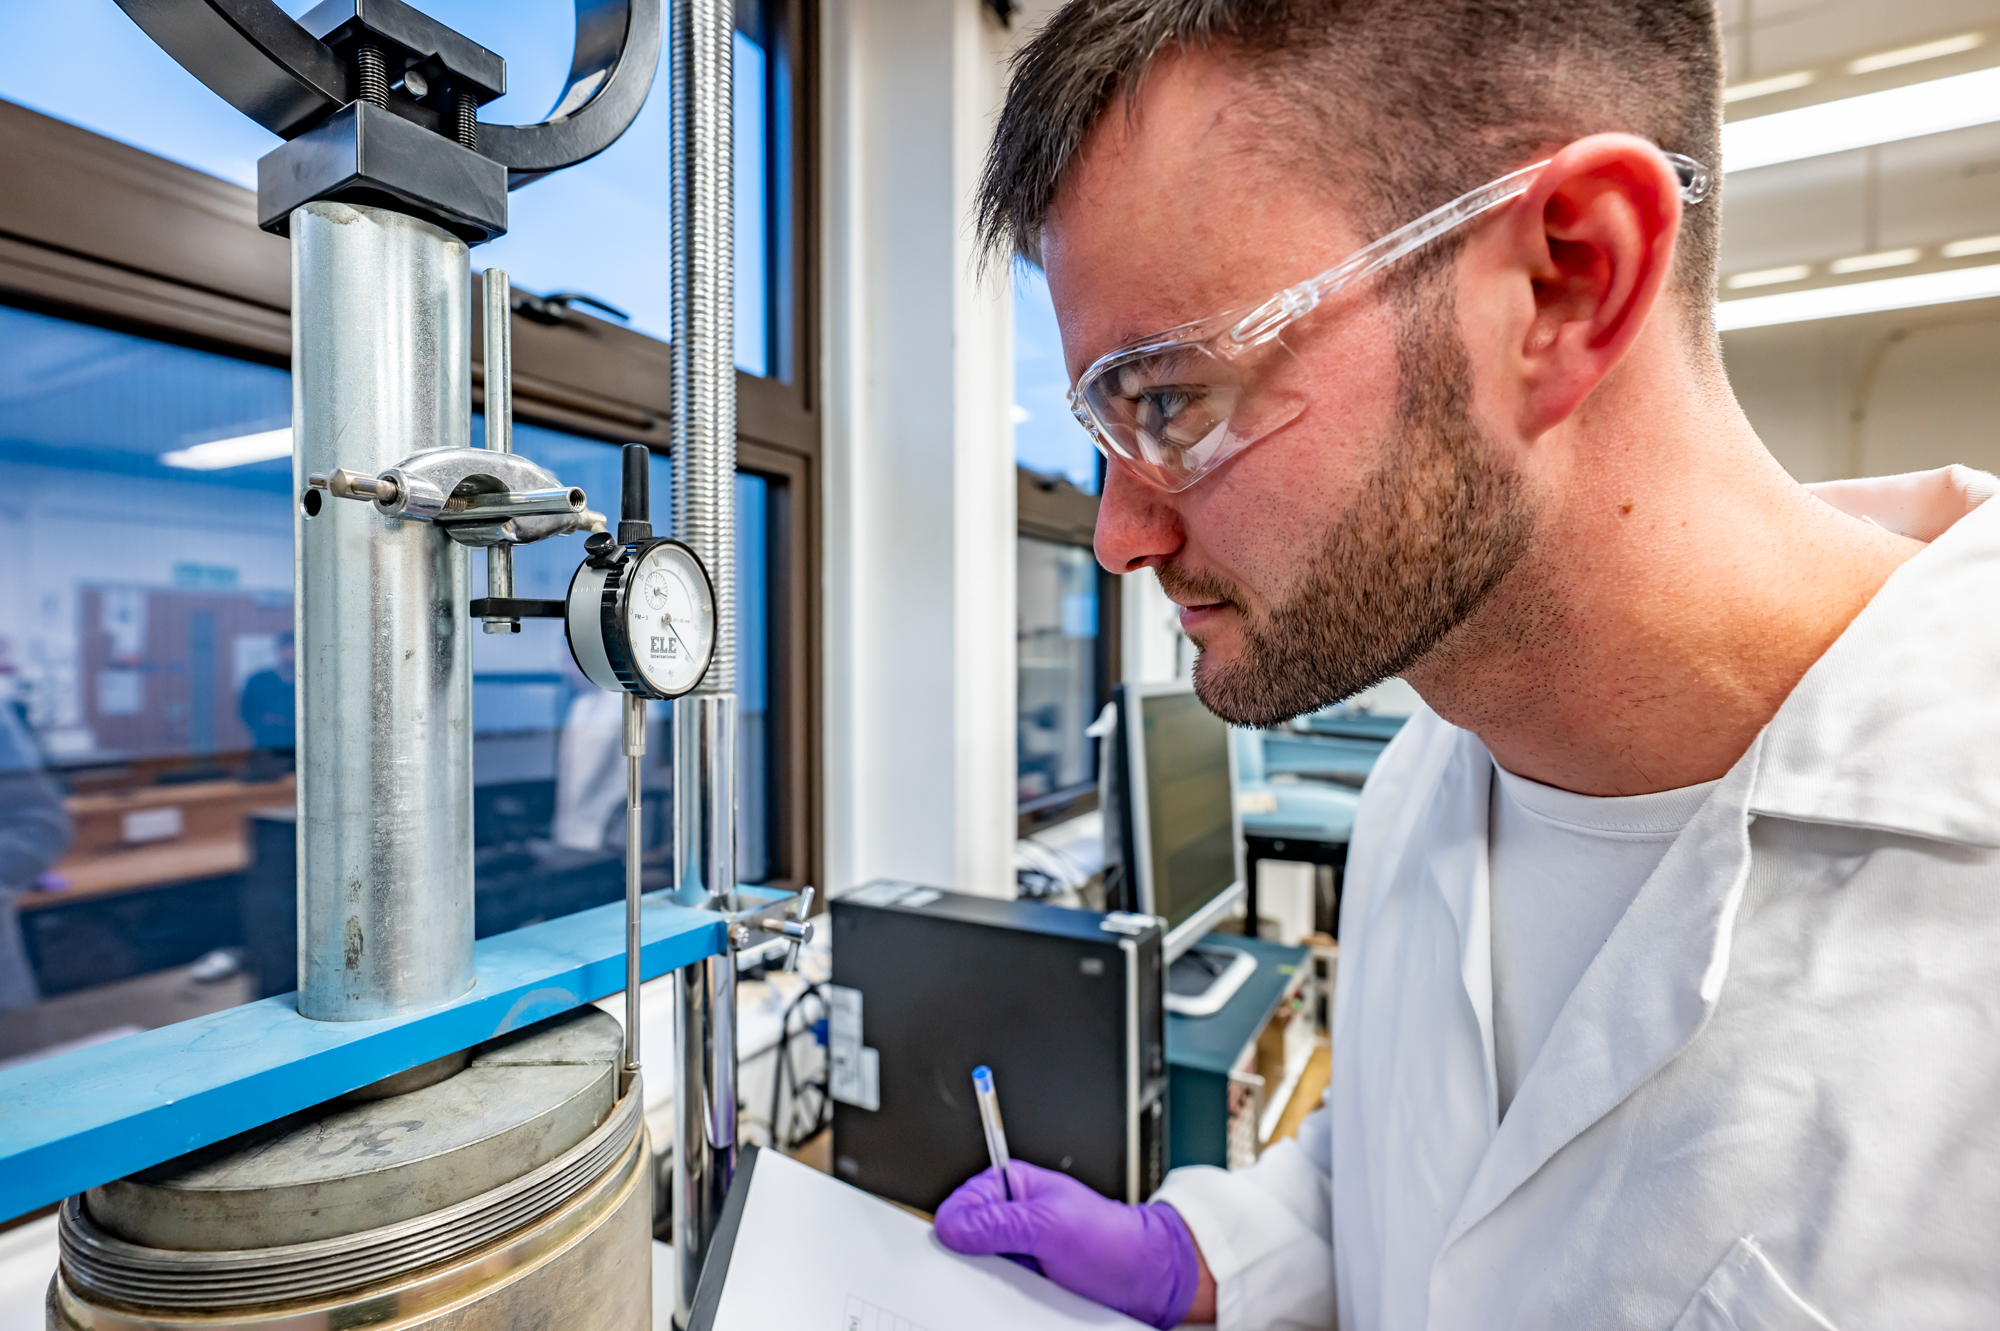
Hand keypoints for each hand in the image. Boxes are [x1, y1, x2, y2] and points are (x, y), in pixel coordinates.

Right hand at [933, 1161, 1199, 1327]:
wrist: (1144, 1279)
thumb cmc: (1110, 1239)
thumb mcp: (1051, 1225)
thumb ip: (999, 1223)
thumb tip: (952, 1225)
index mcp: (1012, 1186)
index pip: (961, 1202)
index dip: (956, 1225)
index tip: (960, 1245)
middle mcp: (1011, 1216)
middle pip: (965, 1238)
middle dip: (976, 1256)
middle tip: (1001, 1264)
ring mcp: (1018, 1250)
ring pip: (979, 1269)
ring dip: (993, 1280)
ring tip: (1024, 1279)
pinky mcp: (1024, 1280)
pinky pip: (998, 1291)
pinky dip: (1005, 1297)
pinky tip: (1026, 1294)